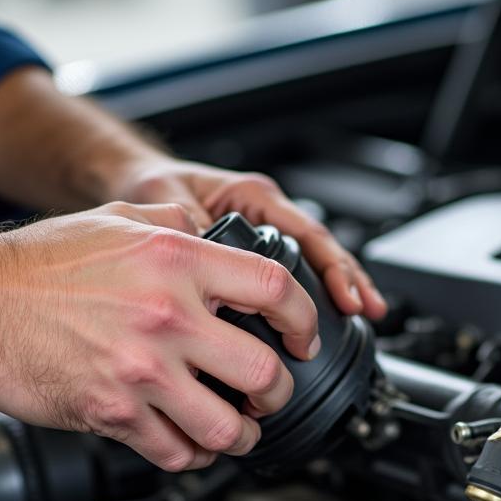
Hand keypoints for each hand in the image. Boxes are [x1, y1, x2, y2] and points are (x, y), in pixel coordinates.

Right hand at [0, 202, 320, 470]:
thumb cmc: (36, 265)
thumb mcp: (116, 219)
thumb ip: (176, 224)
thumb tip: (217, 235)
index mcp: (176, 259)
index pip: (275, 288)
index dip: (304, 319)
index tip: (301, 338)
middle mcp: (167, 315)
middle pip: (264, 372)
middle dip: (278, 392)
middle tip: (269, 394)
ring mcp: (141, 370)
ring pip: (227, 428)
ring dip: (241, 436)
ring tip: (237, 428)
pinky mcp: (114, 414)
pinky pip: (176, 453)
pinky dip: (191, 456)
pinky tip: (189, 443)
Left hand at [113, 158, 387, 320]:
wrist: (135, 185)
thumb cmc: (152, 186)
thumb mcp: (169, 203)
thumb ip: (194, 231)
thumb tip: (211, 263)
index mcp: (253, 195)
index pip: (306, 232)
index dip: (330, 266)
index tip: (342, 296)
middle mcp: (264, 211)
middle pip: (320, 247)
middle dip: (348, 278)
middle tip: (365, 309)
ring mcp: (263, 230)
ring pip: (312, 259)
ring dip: (339, 285)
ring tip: (364, 314)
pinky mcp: (253, 252)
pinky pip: (291, 271)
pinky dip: (311, 293)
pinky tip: (326, 316)